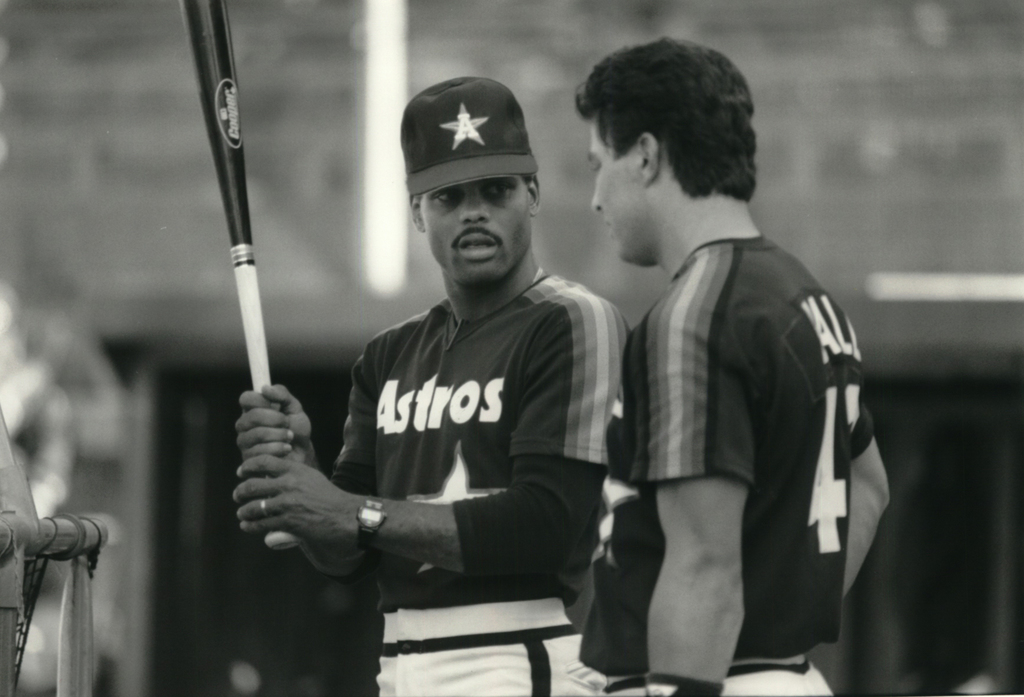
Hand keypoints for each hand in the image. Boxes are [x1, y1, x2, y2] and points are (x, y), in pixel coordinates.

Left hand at [233, 454, 360, 559]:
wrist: (344, 515)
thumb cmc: (328, 496)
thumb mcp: (311, 476)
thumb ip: (292, 473)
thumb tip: (270, 474)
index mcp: (295, 470)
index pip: (264, 461)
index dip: (248, 466)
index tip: (241, 471)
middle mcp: (289, 484)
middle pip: (253, 485)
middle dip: (240, 491)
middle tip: (237, 495)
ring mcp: (288, 503)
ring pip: (254, 506)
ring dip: (244, 511)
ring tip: (242, 513)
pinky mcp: (289, 522)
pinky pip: (262, 524)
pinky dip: (250, 525)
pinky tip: (247, 525)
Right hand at [236, 384, 313, 465]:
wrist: (303, 453)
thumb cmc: (296, 429)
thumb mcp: (294, 408)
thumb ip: (282, 395)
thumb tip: (265, 388)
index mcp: (252, 409)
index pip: (246, 398)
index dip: (263, 401)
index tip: (278, 406)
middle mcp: (244, 425)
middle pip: (252, 416)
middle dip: (276, 419)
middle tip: (287, 424)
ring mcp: (244, 443)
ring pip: (257, 434)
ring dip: (279, 435)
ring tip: (290, 438)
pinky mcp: (248, 459)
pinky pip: (259, 452)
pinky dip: (278, 449)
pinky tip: (286, 449)